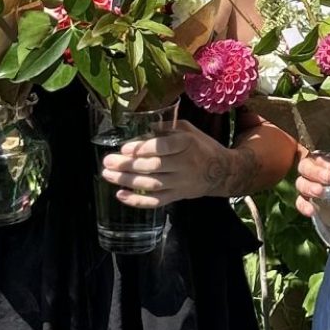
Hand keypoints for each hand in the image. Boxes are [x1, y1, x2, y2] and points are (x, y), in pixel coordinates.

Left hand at [99, 120, 247, 208]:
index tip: (125, 148)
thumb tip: (143, 129)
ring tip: (108, 175)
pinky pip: (156, 201)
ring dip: (127, 181)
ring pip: (151, 184)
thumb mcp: (188, 130)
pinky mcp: (178, 196)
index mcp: (187, 144)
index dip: (144, 148)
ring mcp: (181, 183)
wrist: (222, 172)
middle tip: (108, 161)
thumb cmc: (201, 146)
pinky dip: (137, 201)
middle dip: (128, 165)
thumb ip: (166, 128)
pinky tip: (120, 195)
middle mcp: (185, 164)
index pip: (164, 147)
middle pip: (153, 167)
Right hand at [292, 149, 329, 218]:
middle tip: (329, 178)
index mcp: (319, 160)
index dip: (323, 162)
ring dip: (310, 187)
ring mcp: (304, 185)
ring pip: (301, 184)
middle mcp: (309, 171)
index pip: (316, 157)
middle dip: (317, 172)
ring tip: (321, 192)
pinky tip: (311, 210)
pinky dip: (304, 206)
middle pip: (304, 167)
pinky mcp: (303, 200)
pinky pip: (299, 202)